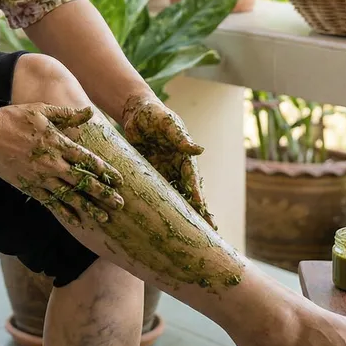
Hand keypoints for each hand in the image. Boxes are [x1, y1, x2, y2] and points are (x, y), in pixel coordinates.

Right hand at [0, 103, 123, 225]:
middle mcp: (52, 163)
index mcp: (57, 143)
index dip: (104, 170)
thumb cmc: (15, 118)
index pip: (86, 159)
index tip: (119, 179)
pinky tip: (78, 221)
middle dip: (103, 193)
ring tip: (104, 218)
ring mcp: (40, 177)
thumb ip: (67, 115)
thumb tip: (89, 112)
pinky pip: (51, 203)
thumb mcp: (42, 111)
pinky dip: (65, 213)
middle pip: (82, 181)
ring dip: (88, 208)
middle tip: (121, 204)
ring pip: (69, 197)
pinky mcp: (30, 187)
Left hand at [121, 94, 216, 229]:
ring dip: (181, 213)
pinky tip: (160, 220)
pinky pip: (155, 191)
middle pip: (188, 194)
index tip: (205, 214)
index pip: (193, 181)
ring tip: (189, 234)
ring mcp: (163, 171)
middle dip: (198, 212)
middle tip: (209, 233)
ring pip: (173, 196)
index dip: (198, 198)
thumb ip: (180, 137)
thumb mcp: (167, 123)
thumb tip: (199, 150)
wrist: (135, 111)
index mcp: (184, 157)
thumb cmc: (154, 114)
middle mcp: (176, 167)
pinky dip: (159, 205)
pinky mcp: (149, 172)